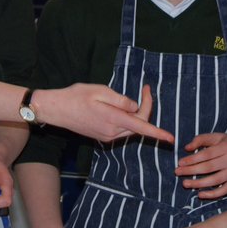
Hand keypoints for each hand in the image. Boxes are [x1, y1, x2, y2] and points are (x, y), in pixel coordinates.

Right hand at [40, 83, 172, 144]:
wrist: (56, 110)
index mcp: (112, 119)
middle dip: (146, 108)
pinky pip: (122, 129)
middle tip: (146, 89)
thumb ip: (121, 100)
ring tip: (131, 96)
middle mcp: (112, 132)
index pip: (141, 127)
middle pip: (139, 124)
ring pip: (131, 127)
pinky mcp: (103, 137)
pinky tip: (117, 107)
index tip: (170, 138)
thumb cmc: (76, 96)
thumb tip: (135, 107)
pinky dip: (126, 119)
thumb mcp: (100, 91)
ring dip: (136, 114)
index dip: (158, 133)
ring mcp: (107, 136)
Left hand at [175, 133, 226, 198]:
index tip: (180, 162)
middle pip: (209, 167)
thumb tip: (187, 147)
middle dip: (191, 171)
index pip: (206, 154)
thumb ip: (202, 139)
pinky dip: (212, 194)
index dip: (192, 159)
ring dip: (199, 184)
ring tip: (185, 184)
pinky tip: (200, 195)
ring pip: (215, 180)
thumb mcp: (219, 136)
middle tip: (177, 172)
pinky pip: (224, 190)